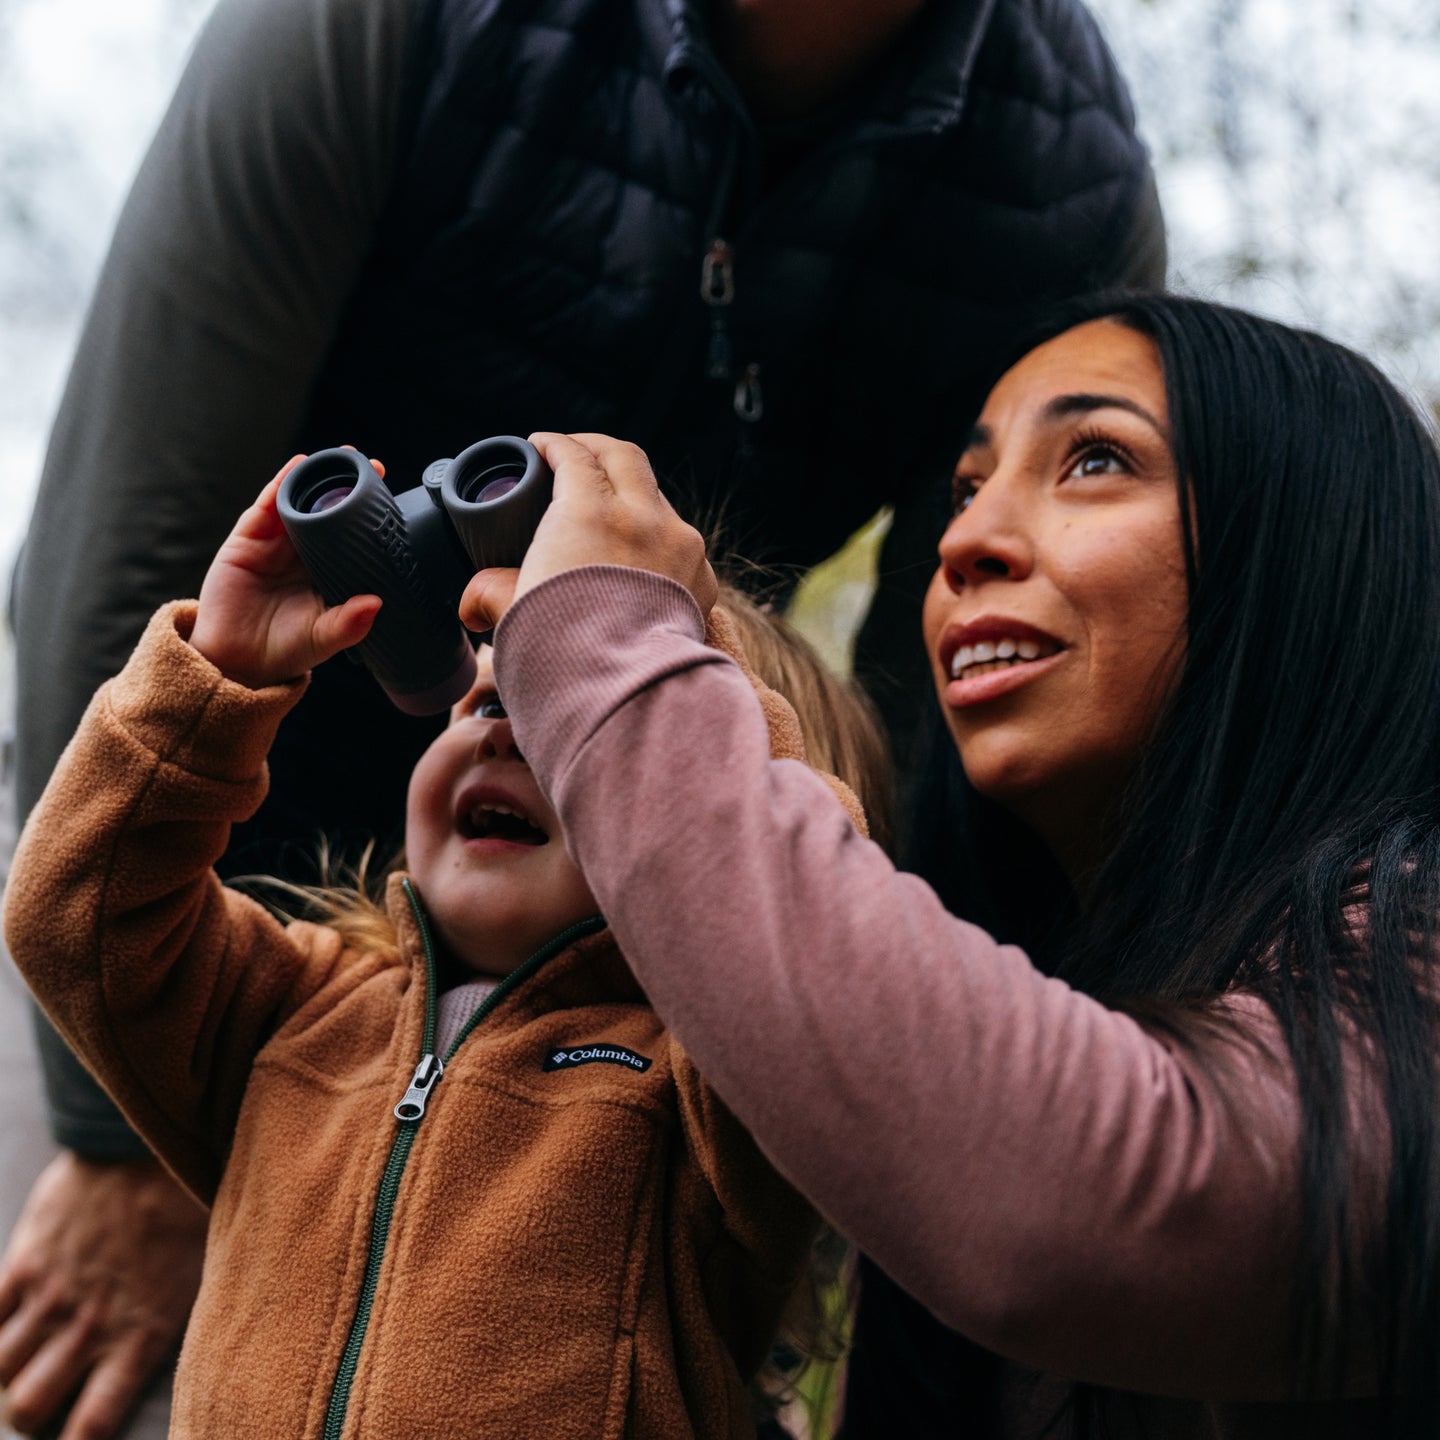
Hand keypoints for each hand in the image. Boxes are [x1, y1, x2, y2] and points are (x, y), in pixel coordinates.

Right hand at [0, 1154, 206, 1439]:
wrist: (151, 1148)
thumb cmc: (186, 1212)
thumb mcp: (198, 1278)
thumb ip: (171, 1327)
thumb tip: (194, 1359)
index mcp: (141, 1336)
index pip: (91, 1426)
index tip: (74, 1436)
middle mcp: (90, 1326)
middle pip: (27, 1408)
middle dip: (29, 1413)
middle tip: (44, 1396)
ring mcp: (52, 1295)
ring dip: (7, 1374)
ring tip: (26, 1360)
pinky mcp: (24, 1262)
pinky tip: (8, 1325)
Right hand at [188, 456, 381, 687]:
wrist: (235, 661)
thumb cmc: (285, 650)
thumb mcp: (323, 638)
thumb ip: (349, 624)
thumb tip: (377, 603)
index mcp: (329, 572)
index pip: (352, 537)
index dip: (368, 515)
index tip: (390, 494)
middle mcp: (305, 553)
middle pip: (328, 511)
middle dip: (346, 485)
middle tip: (370, 464)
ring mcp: (276, 544)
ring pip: (298, 502)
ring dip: (316, 477)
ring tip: (338, 456)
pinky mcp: (247, 540)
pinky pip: (266, 507)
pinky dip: (280, 484)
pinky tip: (296, 467)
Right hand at [459, 432, 716, 631]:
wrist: (626, 695)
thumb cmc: (564, 651)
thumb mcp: (512, 613)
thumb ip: (489, 594)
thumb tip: (472, 603)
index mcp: (589, 512)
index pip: (573, 456)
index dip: (552, 445)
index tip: (540, 447)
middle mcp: (642, 517)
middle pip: (624, 458)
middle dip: (597, 450)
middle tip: (575, 455)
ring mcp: (679, 545)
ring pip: (657, 497)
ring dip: (632, 493)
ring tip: (609, 508)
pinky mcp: (700, 578)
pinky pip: (680, 541)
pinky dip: (657, 536)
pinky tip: (639, 556)